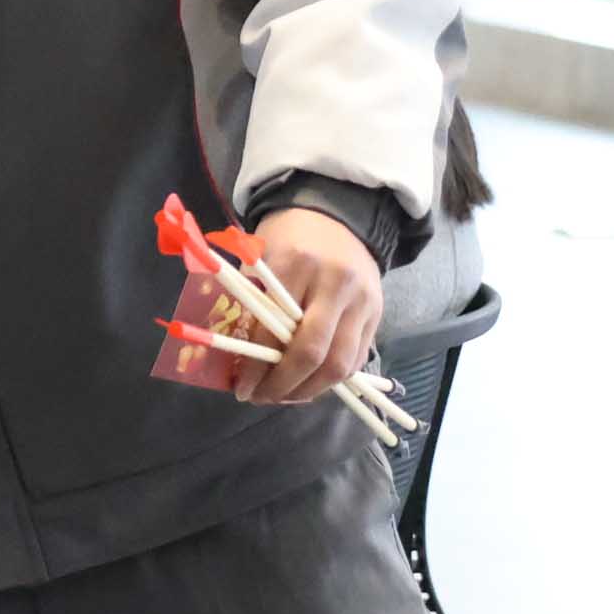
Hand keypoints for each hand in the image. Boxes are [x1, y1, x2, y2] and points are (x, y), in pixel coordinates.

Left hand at [226, 205, 380, 408]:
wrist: (337, 215)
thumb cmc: (288, 238)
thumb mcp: (259, 259)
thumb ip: (251, 304)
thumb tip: (237, 359)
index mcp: (297, 264)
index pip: (274, 329)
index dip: (256, 365)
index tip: (241, 387)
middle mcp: (335, 283)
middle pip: (312, 353)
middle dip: (284, 386)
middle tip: (262, 398)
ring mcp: (362, 300)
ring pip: (340, 364)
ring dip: (309, 391)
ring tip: (285, 396)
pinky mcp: (377, 313)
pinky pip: (356, 359)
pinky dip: (331, 379)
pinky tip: (309, 383)